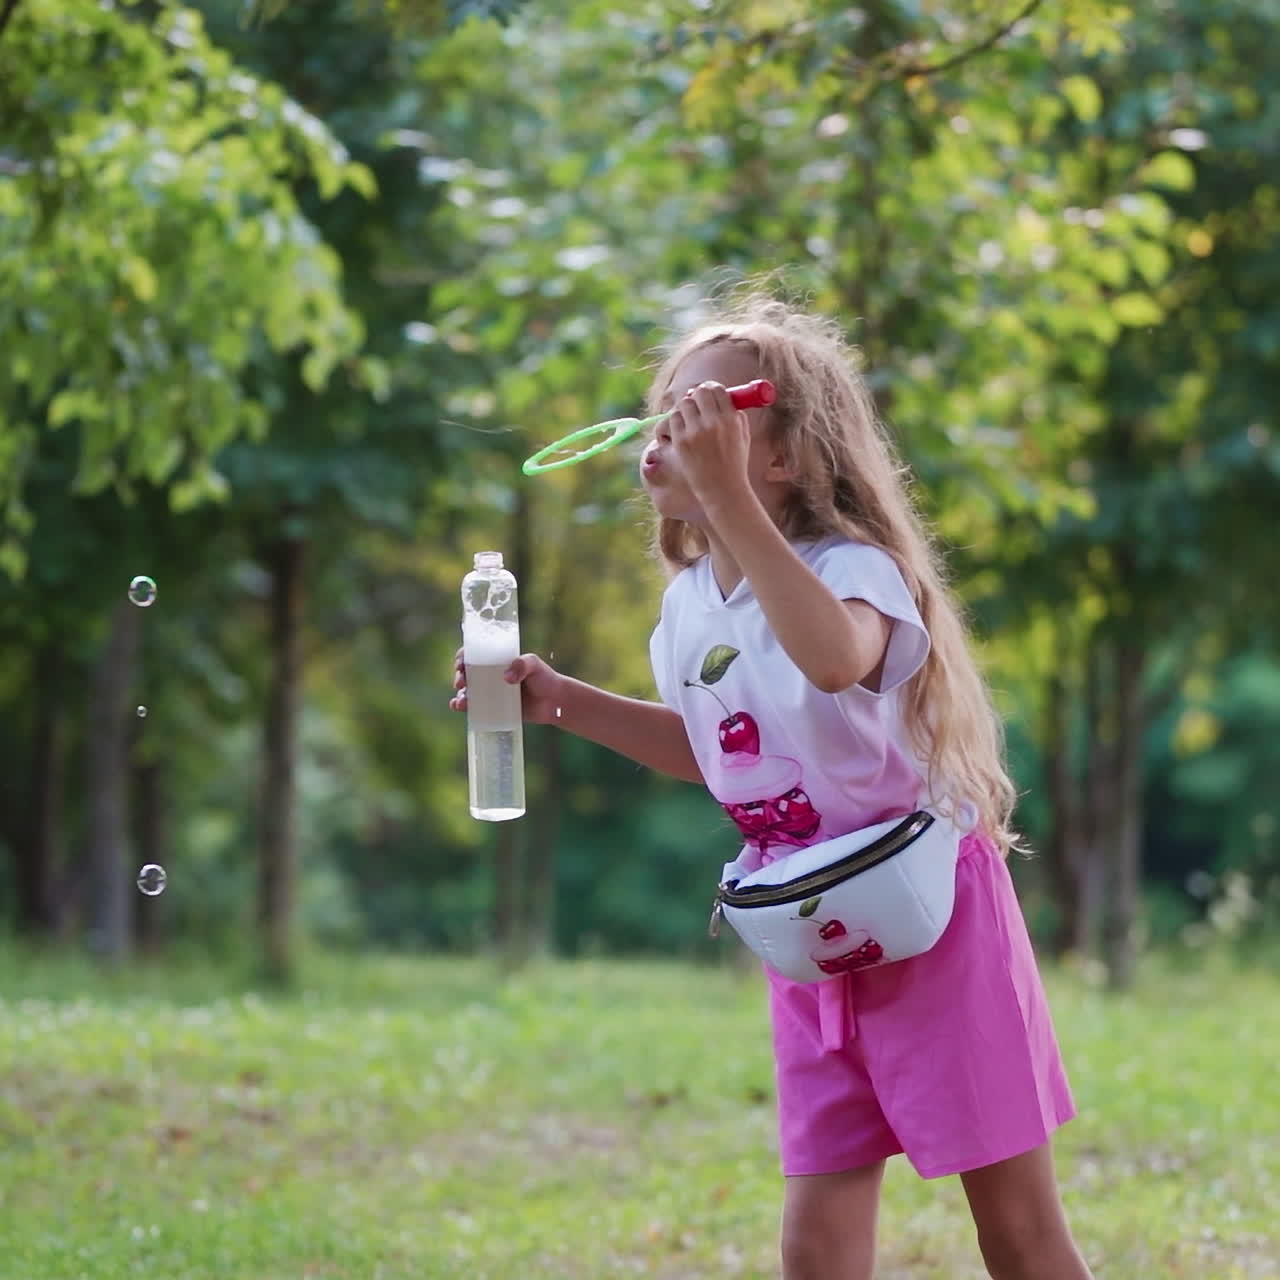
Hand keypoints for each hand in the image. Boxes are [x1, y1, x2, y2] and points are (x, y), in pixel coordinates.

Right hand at [450, 648, 565, 725]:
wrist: (555, 703)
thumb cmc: (545, 678)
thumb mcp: (534, 664)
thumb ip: (522, 665)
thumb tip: (506, 677)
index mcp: (497, 660)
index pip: (474, 654)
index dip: (462, 657)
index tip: (461, 663)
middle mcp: (491, 676)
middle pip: (466, 673)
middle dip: (459, 677)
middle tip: (462, 682)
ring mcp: (491, 693)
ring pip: (467, 691)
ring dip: (459, 694)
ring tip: (462, 701)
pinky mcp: (493, 709)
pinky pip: (473, 708)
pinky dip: (462, 706)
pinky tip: (459, 707)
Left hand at [665, 381, 751, 502]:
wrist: (723, 490)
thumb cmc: (734, 464)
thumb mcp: (743, 437)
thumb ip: (737, 416)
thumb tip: (725, 397)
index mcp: (731, 420)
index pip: (717, 390)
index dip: (711, 388)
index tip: (707, 392)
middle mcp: (714, 423)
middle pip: (699, 392)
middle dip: (696, 394)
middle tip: (695, 401)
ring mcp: (695, 432)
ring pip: (684, 404)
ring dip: (686, 408)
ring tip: (690, 419)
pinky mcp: (681, 442)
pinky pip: (673, 419)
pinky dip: (676, 421)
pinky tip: (682, 430)